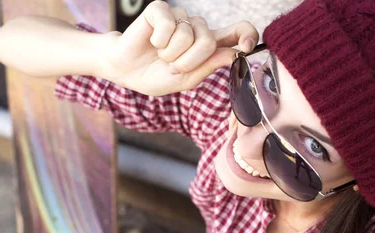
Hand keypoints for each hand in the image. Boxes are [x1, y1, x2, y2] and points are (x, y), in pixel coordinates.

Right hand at [96, 0, 258, 95]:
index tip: (245, 47)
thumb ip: (209, 66)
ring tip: (161, 56)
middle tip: (173, 66)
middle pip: (209, 41)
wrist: (127, 72)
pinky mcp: (161, 10)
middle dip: (189, 61)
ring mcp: (180, 17)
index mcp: (209, 45)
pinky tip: (153, 43)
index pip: (238, 31)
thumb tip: (234, 53)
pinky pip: (169, 25)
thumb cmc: (157, 75)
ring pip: (188, 35)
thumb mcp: (187, 79)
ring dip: (171, 54)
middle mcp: (197, 28)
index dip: (246, 35)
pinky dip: (160, 41)